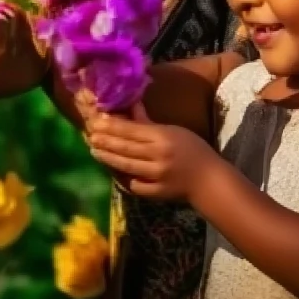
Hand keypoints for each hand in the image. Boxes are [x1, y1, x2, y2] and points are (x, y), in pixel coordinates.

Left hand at [87, 103, 215, 201]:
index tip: (98, 121)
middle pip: (126, 148)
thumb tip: (131, 104)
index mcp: (164, 137)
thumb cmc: (193, 150)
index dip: (114, 126)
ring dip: (108, 157)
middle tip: (89, 135)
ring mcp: (156, 176)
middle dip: (106, 141)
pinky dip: (121, 177)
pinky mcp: (155, 193)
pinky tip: (111, 169)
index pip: (133, 130)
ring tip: (94, 150)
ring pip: (126, 165)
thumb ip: (149, 122)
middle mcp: (158, 156)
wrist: (209, 181)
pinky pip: (133, 184)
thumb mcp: (174, 131)